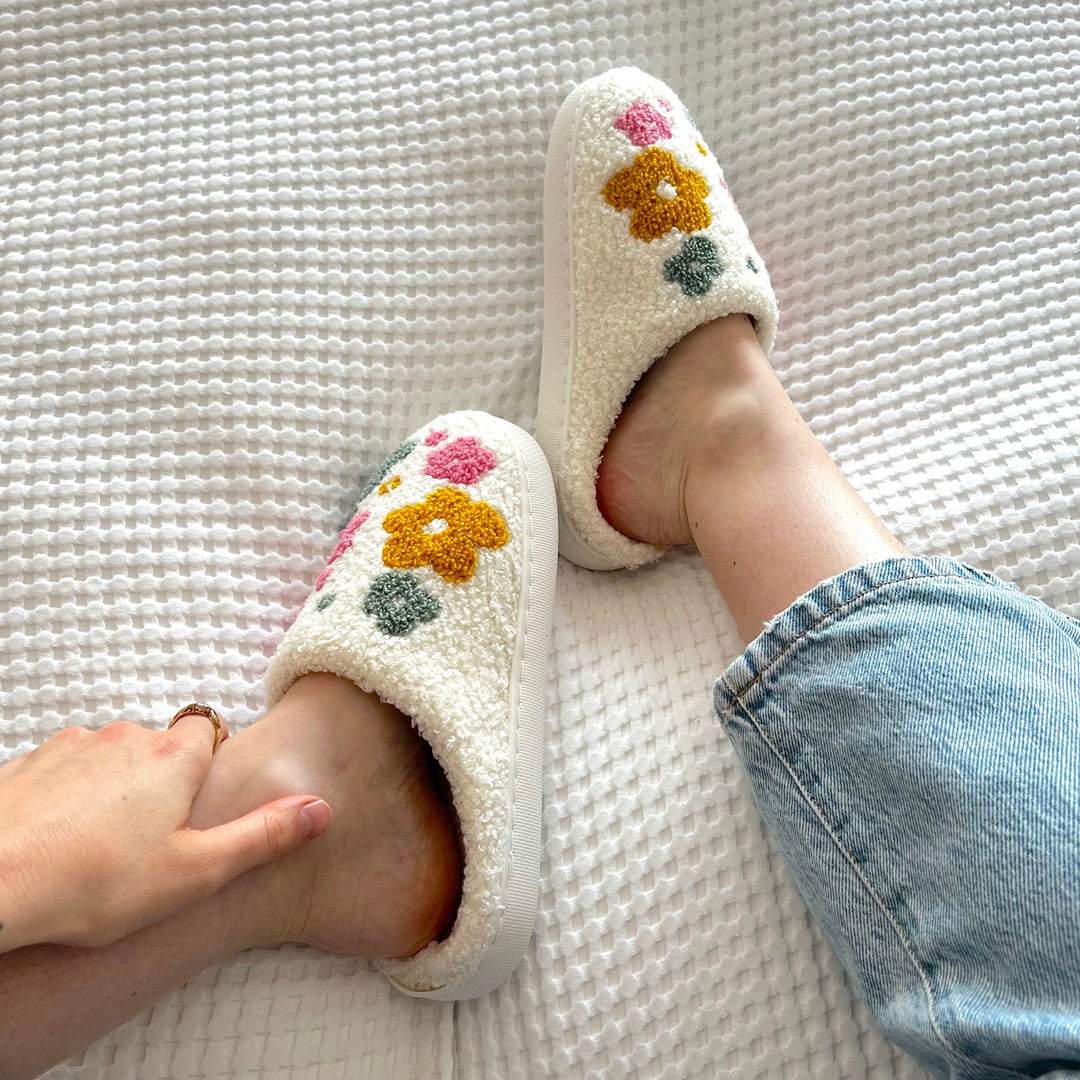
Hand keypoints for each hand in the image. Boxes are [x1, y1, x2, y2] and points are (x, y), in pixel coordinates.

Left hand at [0, 715, 331, 952]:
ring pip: (108, 760)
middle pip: (158, 748)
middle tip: (150, 843)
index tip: (196, 808)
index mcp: (174, 757)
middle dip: (159, 785)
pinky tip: (57, 843)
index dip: (208, 767)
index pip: (208, 730)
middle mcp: (125, 737)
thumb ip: (263, 835)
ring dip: (110, 791)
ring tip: (98, 850)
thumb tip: (320, 809)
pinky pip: (62, 772)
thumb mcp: (196, 872)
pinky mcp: (27, 763)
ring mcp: (71, 745)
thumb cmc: (93, 883)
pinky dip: (65, 799)